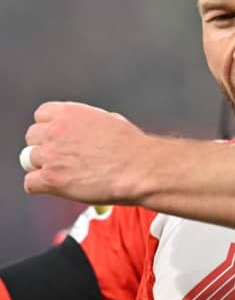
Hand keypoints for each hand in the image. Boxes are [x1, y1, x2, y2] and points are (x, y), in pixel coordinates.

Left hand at [22, 101, 152, 203]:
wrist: (140, 168)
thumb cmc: (132, 147)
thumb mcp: (111, 120)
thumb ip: (88, 122)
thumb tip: (85, 131)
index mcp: (71, 113)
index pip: (41, 115)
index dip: (50, 127)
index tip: (57, 136)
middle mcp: (56, 131)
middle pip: (32, 137)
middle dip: (44, 146)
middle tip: (62, 156)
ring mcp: (51, 155)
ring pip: (28, 160)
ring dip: (44, 166)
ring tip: (65, 173)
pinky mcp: (50, 179)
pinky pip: (30, 183)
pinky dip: (41, 187)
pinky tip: (59, 186)